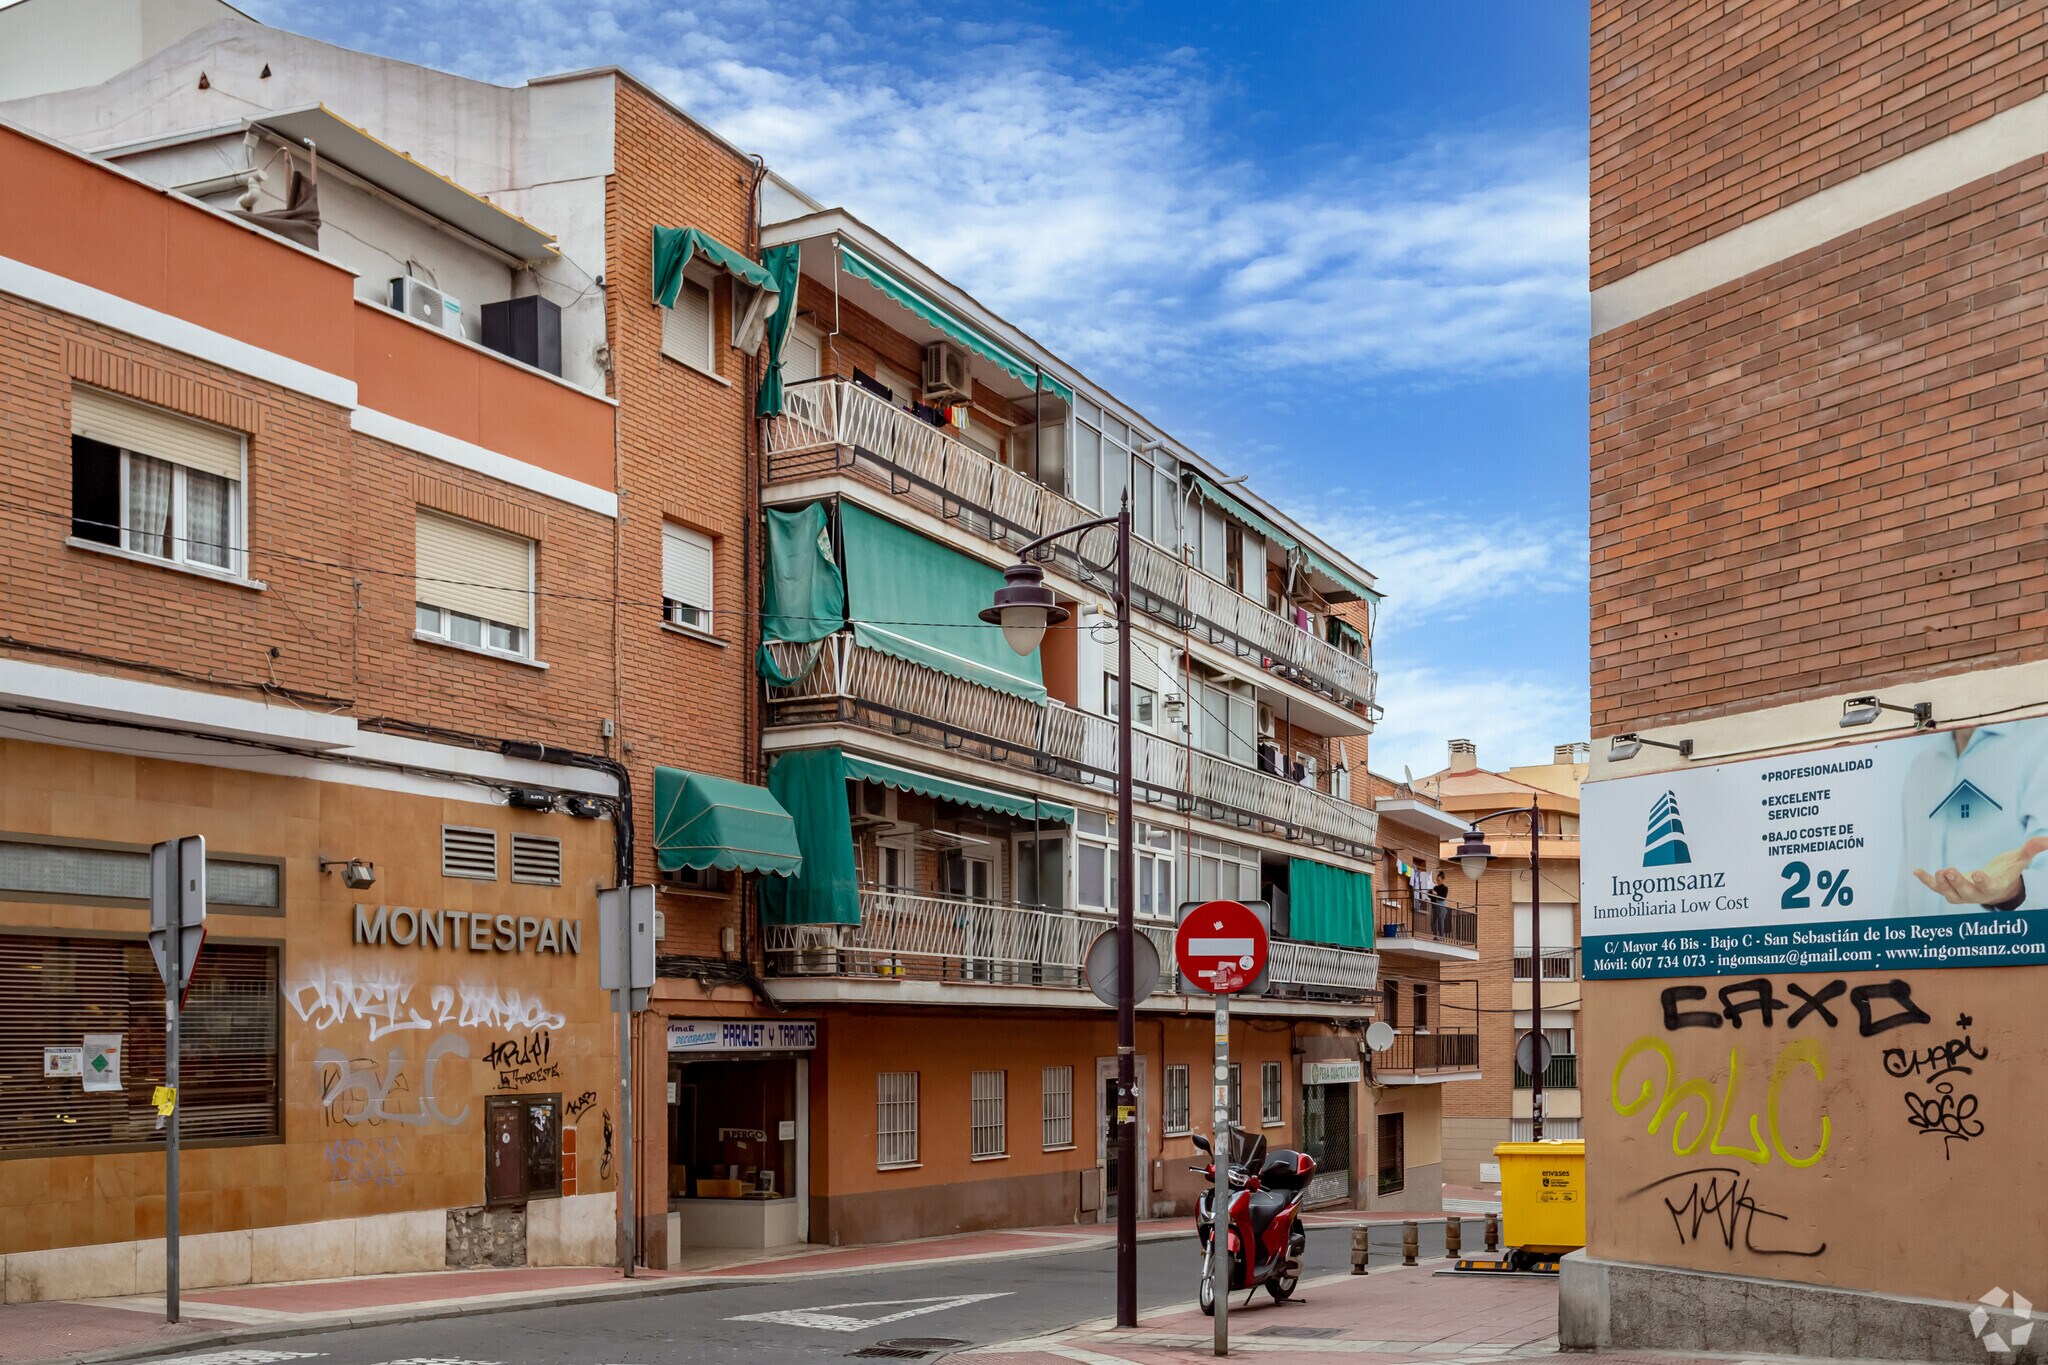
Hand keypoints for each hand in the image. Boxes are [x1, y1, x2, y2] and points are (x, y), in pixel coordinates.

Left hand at [1913, 835, 2047, 905]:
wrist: (1996, 887)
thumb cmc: (2008, 871)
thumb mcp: (2019, 858)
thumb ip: (2031, 848)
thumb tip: (2047, 838)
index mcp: (1994, 886)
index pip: (1989, 886)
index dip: (1983, 881)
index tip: (1977, 874)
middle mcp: (1977, 894)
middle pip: (1966, 892)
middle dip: (1956, 882)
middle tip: (1948, 870)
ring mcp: (1962, 894)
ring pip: (1949, 894)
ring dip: (1941, 884)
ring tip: (1937, 872)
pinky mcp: (1950, 890)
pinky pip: (1936, 888)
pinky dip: (1926, 881)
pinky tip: (1916, 871)